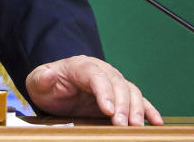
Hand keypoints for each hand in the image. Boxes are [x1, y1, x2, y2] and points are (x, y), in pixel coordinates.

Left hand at [25, 55, 161, 125]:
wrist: (55, 88)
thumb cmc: (48, 86)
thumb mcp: (38, 82)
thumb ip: (42, 79)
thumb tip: (49, 74)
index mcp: (80, 66)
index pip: (95, 75)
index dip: (104, 91)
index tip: (108, 110)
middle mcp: (101, 71)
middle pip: (117, 84)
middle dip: (121, 105)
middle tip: (121, 124)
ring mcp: (112, 82)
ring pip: (130, 91)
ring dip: (135, 109)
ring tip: (134, 127)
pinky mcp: (119, 96)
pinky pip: (138, 100)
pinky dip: (148, 110)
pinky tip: (155, 122)